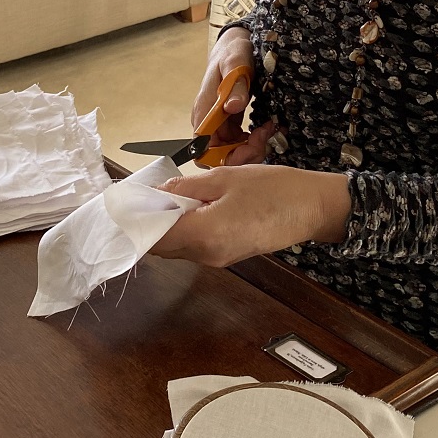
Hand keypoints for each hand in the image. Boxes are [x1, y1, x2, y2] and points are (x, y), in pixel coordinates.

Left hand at [150, 165, 350, 267]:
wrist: (313, 207)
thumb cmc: (273, 188)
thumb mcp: (226, 178)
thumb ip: (186, 188)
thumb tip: (154, 194)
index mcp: (204, 235)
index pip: (153, 235)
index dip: (135, 219)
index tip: (124, 200)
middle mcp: (206, 255)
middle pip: (161, 246)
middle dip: (147, 223)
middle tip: (143, 194)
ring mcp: (217, 259)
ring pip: (176, 247)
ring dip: (166, 226)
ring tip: (166, 197)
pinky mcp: (228, 256)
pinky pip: (194, 246)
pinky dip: (184, 229)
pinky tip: (189, 207)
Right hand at [194, 27, 254, 163]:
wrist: (235, 45)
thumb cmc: (232, 52)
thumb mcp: (236, 64)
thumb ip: (235, 86)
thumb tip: (232, 107)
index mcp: (204, 109)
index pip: (204, 149)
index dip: (226, 156)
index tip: (249, 146)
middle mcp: (208, 120)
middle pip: (218, 156)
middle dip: (244, 153)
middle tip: (264, 137)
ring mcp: (218, 122)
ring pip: (230, 151)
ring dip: (252, 147)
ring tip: (268, 129)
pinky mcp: (229, 121)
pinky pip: (238, 142)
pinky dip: (253, 140)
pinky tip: (265, 128)